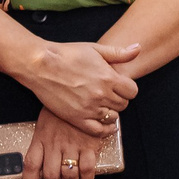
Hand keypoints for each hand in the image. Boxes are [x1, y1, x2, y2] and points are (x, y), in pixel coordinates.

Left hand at [20, 109, 106, 178]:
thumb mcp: (45, 123)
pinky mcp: (89, 145)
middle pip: (51, 176)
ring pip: (69, 176)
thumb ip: (42, 141)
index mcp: (41, 138)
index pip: (31, 166)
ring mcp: (72, 145)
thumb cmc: (62, 110)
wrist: (82, 94)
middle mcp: (55, 144)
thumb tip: (40, 163)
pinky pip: (88, 169)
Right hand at [22, 39, 138, 135]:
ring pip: (112, 117)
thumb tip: (138, 48)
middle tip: (108, 94)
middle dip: (118, 99)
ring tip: (101, 104)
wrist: (39, 64)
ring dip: (110, 111)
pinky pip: (98, 130)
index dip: (127, 88)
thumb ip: (118, 53)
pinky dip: (104, 129)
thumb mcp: (95, 49)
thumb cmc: (66, 54)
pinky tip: (105, 124)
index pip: (132, 91)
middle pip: (123, 104)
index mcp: (108, 78)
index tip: (120, 86)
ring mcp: (89, 108)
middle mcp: (101, 95)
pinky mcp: (76, 118)